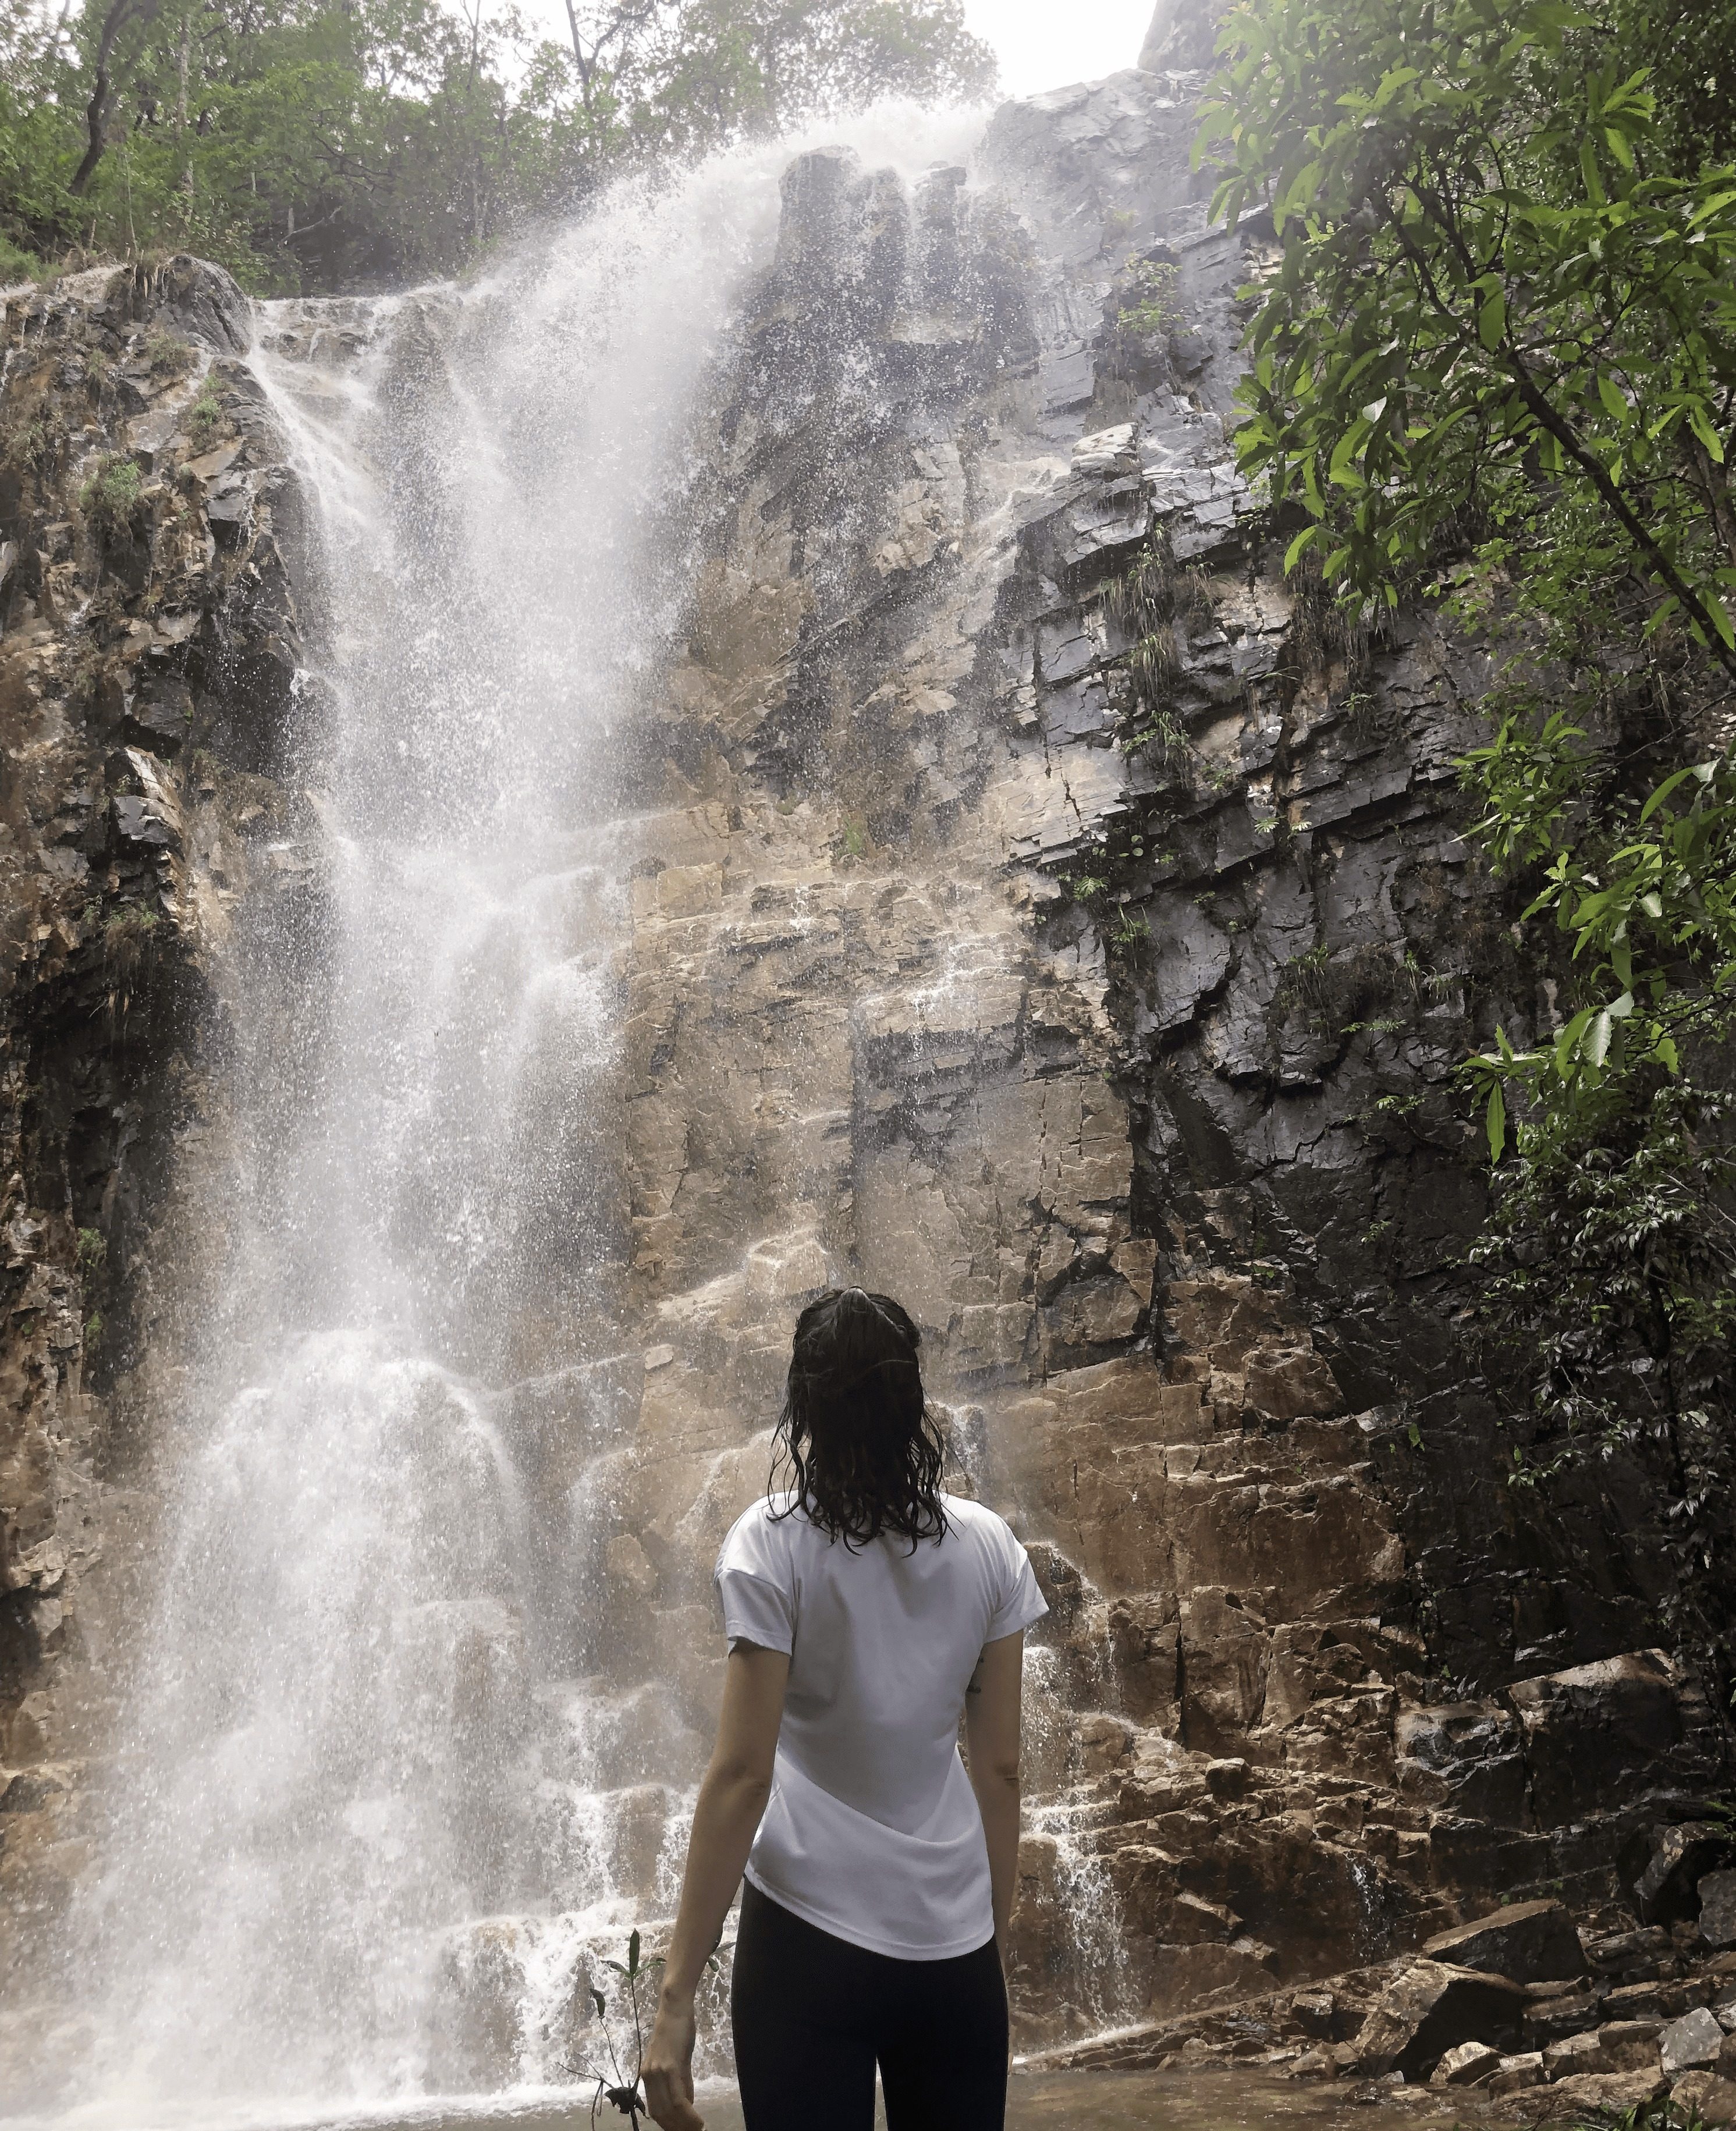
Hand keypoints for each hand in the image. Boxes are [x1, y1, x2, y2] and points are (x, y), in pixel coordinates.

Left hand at [641, 1993, 702, 2130]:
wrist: (675, 2008)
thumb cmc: (677, 2030)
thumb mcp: (677, 2060)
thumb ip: (681, 2082)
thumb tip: (687, 2105)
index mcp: (647, 2076)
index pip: (656, 2110)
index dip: (669, 2124)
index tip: (684, 2130)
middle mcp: (648, 2076)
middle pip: (661, 2114)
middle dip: (677, 2128)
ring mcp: (657, 2072)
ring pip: (669, 2110)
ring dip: (684, 2125)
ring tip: (698, 2129)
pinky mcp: (669, 2067)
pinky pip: (678, 2099)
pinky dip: (688, 2114)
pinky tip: (698, 2119)